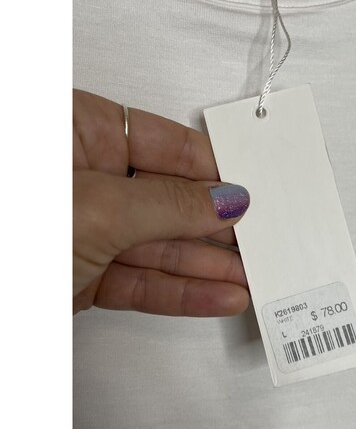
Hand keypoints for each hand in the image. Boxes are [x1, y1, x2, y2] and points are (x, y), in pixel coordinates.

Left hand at [73, 90, 249, 316]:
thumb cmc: (10, 230)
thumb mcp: (98, 205)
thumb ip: (170, 204)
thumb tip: (225, 200)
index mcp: (75, 134)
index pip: (163, 142)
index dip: (211, 165)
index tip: (249, 183)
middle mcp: (82, 179)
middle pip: (168, 199)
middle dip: (217, 223)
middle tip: (259, 235)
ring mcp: (85, 231)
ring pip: (160, 247)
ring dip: (208, 266)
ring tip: (250, 275)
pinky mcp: (83, 277)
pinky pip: (144, 282)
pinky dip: (183, 292)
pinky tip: (218, 295)